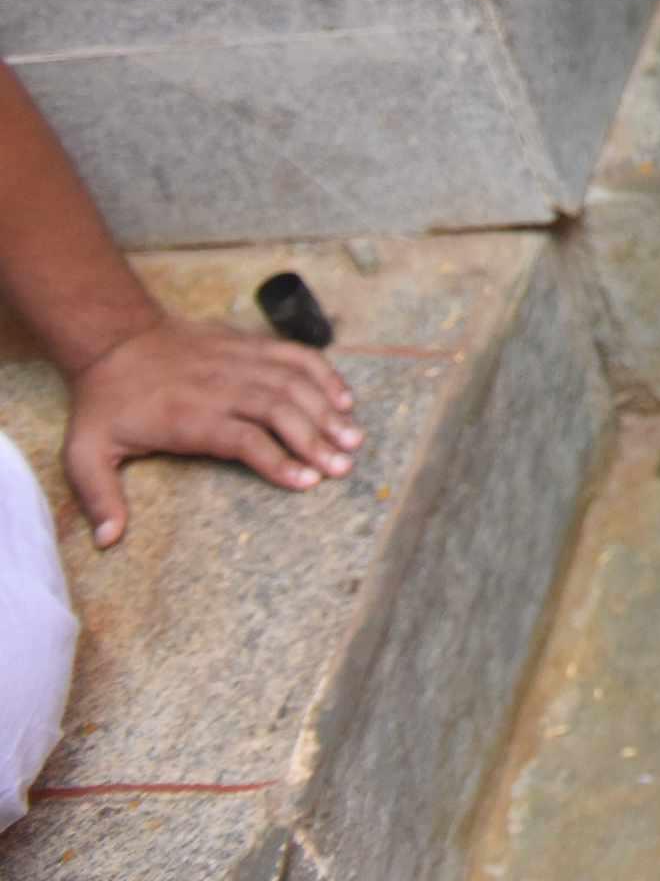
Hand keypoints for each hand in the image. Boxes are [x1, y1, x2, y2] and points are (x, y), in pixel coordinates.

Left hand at [64, 317, 361, 546]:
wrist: (114, 340)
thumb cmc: (105, 403)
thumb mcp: (85, 453)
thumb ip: (100, 496)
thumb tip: (107, 541)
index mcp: (189, 416)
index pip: (244, 439)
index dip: (278, 460)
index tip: (307, 481)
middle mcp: (221, 387)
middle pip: (280, 410)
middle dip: (316, 439)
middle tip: (343, 465)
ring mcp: (239, 362)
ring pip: (295, 383)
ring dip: (328, 409)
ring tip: (352, 437)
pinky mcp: (249, 345)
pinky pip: (295, 355)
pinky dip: (324, 373)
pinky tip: (343, 396)